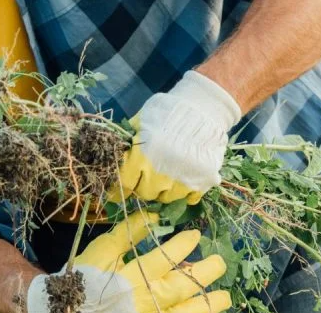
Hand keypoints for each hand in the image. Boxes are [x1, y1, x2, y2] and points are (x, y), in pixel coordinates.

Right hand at [26, 212, 230, 312]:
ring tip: (224, 298)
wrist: (67, 311)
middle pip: (186, 286)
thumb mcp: (104, 249)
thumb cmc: (85, 277)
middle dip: (207, 272)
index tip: (195, 235)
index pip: (168, 258)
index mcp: (136, 277)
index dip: (185, 244)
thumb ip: (129, 233)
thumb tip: (154, 217)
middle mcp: (147, 301)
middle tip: (219, 263)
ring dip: (209, 306)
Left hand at [109, 71, 241, 204]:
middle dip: (143, 187)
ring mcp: (183, 179)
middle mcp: (161, 173)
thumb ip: (129, 140)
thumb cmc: (169, 110)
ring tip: (165, 178)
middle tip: (146, 178)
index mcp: (143, 156)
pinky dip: (185, 193)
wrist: (205, 106)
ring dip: (163, 191)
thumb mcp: (142, 120)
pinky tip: (183, 181)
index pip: (125, 184)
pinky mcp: (203, 181)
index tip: (119, 191)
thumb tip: (115, 155)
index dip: (120, 189)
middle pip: (145, 193)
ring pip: (166, 198)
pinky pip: (190, 198)